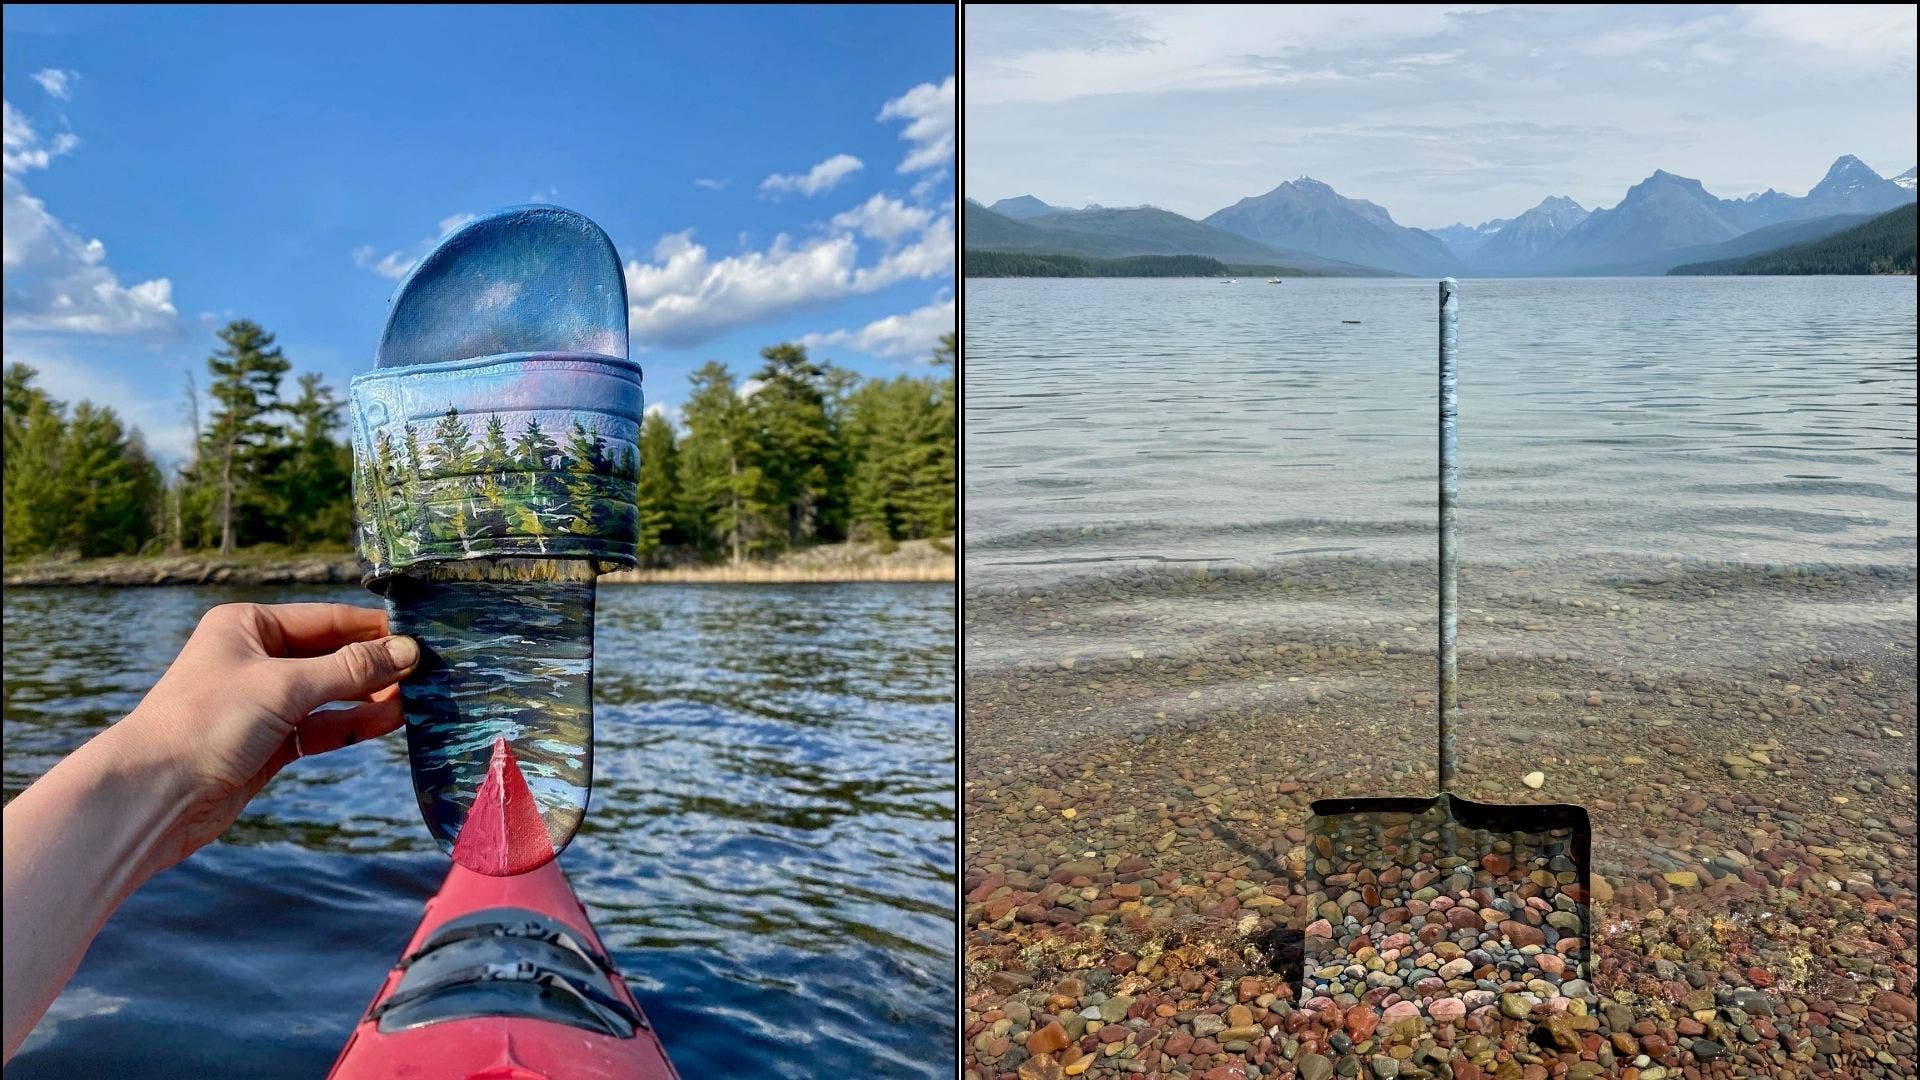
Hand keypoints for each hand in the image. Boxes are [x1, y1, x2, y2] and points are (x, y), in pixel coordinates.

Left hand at [105, 602, 419, 870]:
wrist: (154, 796)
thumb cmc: (207, 722)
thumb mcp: (285, 686)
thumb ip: (351, 669)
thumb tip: (409, 651)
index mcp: (248, 626)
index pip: (326, 620)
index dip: (374, 629)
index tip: (422, 636)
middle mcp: (256, 659)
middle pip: (332, 656)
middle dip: (377, 665)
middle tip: (431, 671)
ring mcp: (263, 703)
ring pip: (331, 694)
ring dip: (371, 696)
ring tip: (421, 698)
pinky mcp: (270, 744)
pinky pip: (322, 726)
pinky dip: (354, 724)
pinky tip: (391, 720)